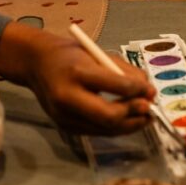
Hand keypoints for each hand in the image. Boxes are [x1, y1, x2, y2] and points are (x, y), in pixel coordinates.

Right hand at [0, 22, 153, 133]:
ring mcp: (65, 115)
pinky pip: (97, 131)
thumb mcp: (96, 53)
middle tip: (149, 109)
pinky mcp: (66, 127)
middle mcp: (67, 96)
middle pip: (108, 116)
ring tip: (145, 117)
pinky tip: (127, 120)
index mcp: (76, 70)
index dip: (136, 90)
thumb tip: (148, 90)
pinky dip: (115, 127)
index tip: (150, 90)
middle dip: (133, 114)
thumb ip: (123, 70)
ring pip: (105, 129)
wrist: (35, 63)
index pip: (113, 85)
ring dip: (130, 125)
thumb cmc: (69, 54)